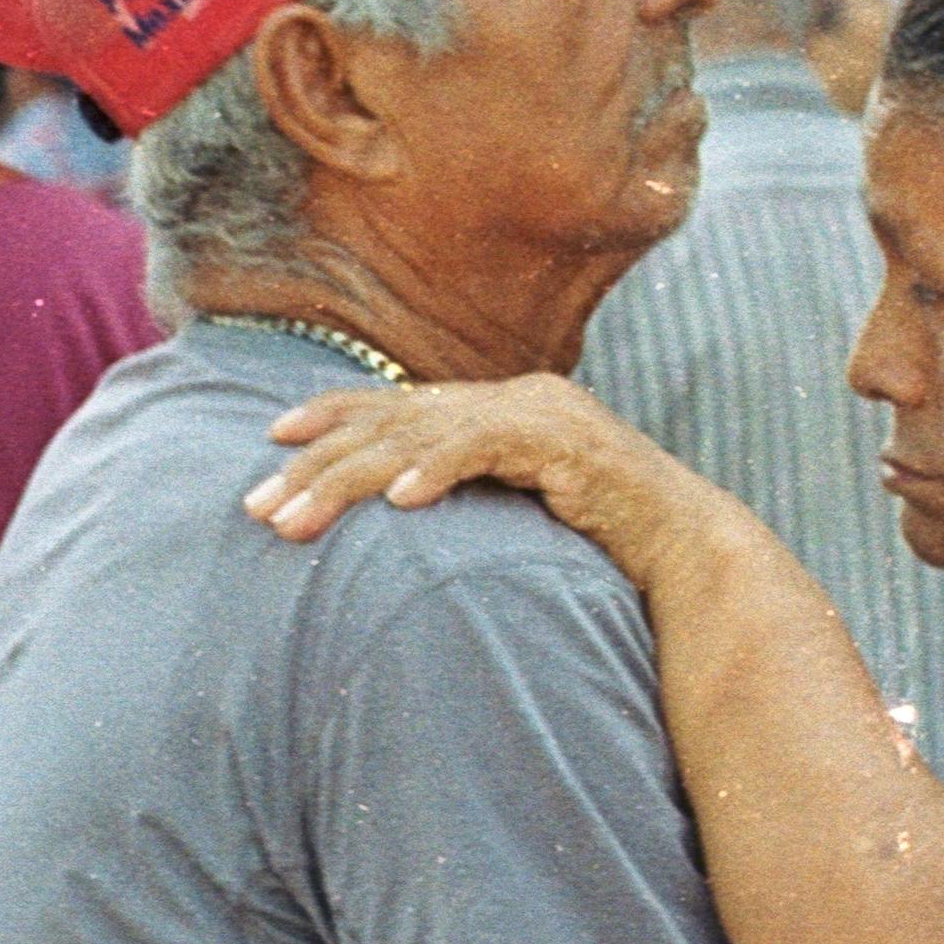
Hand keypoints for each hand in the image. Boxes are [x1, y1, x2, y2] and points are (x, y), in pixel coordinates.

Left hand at [248, 373, 705, 575]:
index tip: (271, 440)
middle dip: (318, 465)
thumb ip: (464, 493)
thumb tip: (393, 511)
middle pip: (393, 420)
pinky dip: (438, 470)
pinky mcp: (567, 443)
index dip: (332, 414)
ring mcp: (541, 414)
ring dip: (351, 479)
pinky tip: (399, 500)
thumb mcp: (515, 509)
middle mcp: (511, 398)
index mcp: (496, 407)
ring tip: (297, 517)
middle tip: (258, 505)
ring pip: (422, 434)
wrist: (685, 546)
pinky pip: (486, 448)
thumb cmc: (600, 540)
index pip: (398, 402)